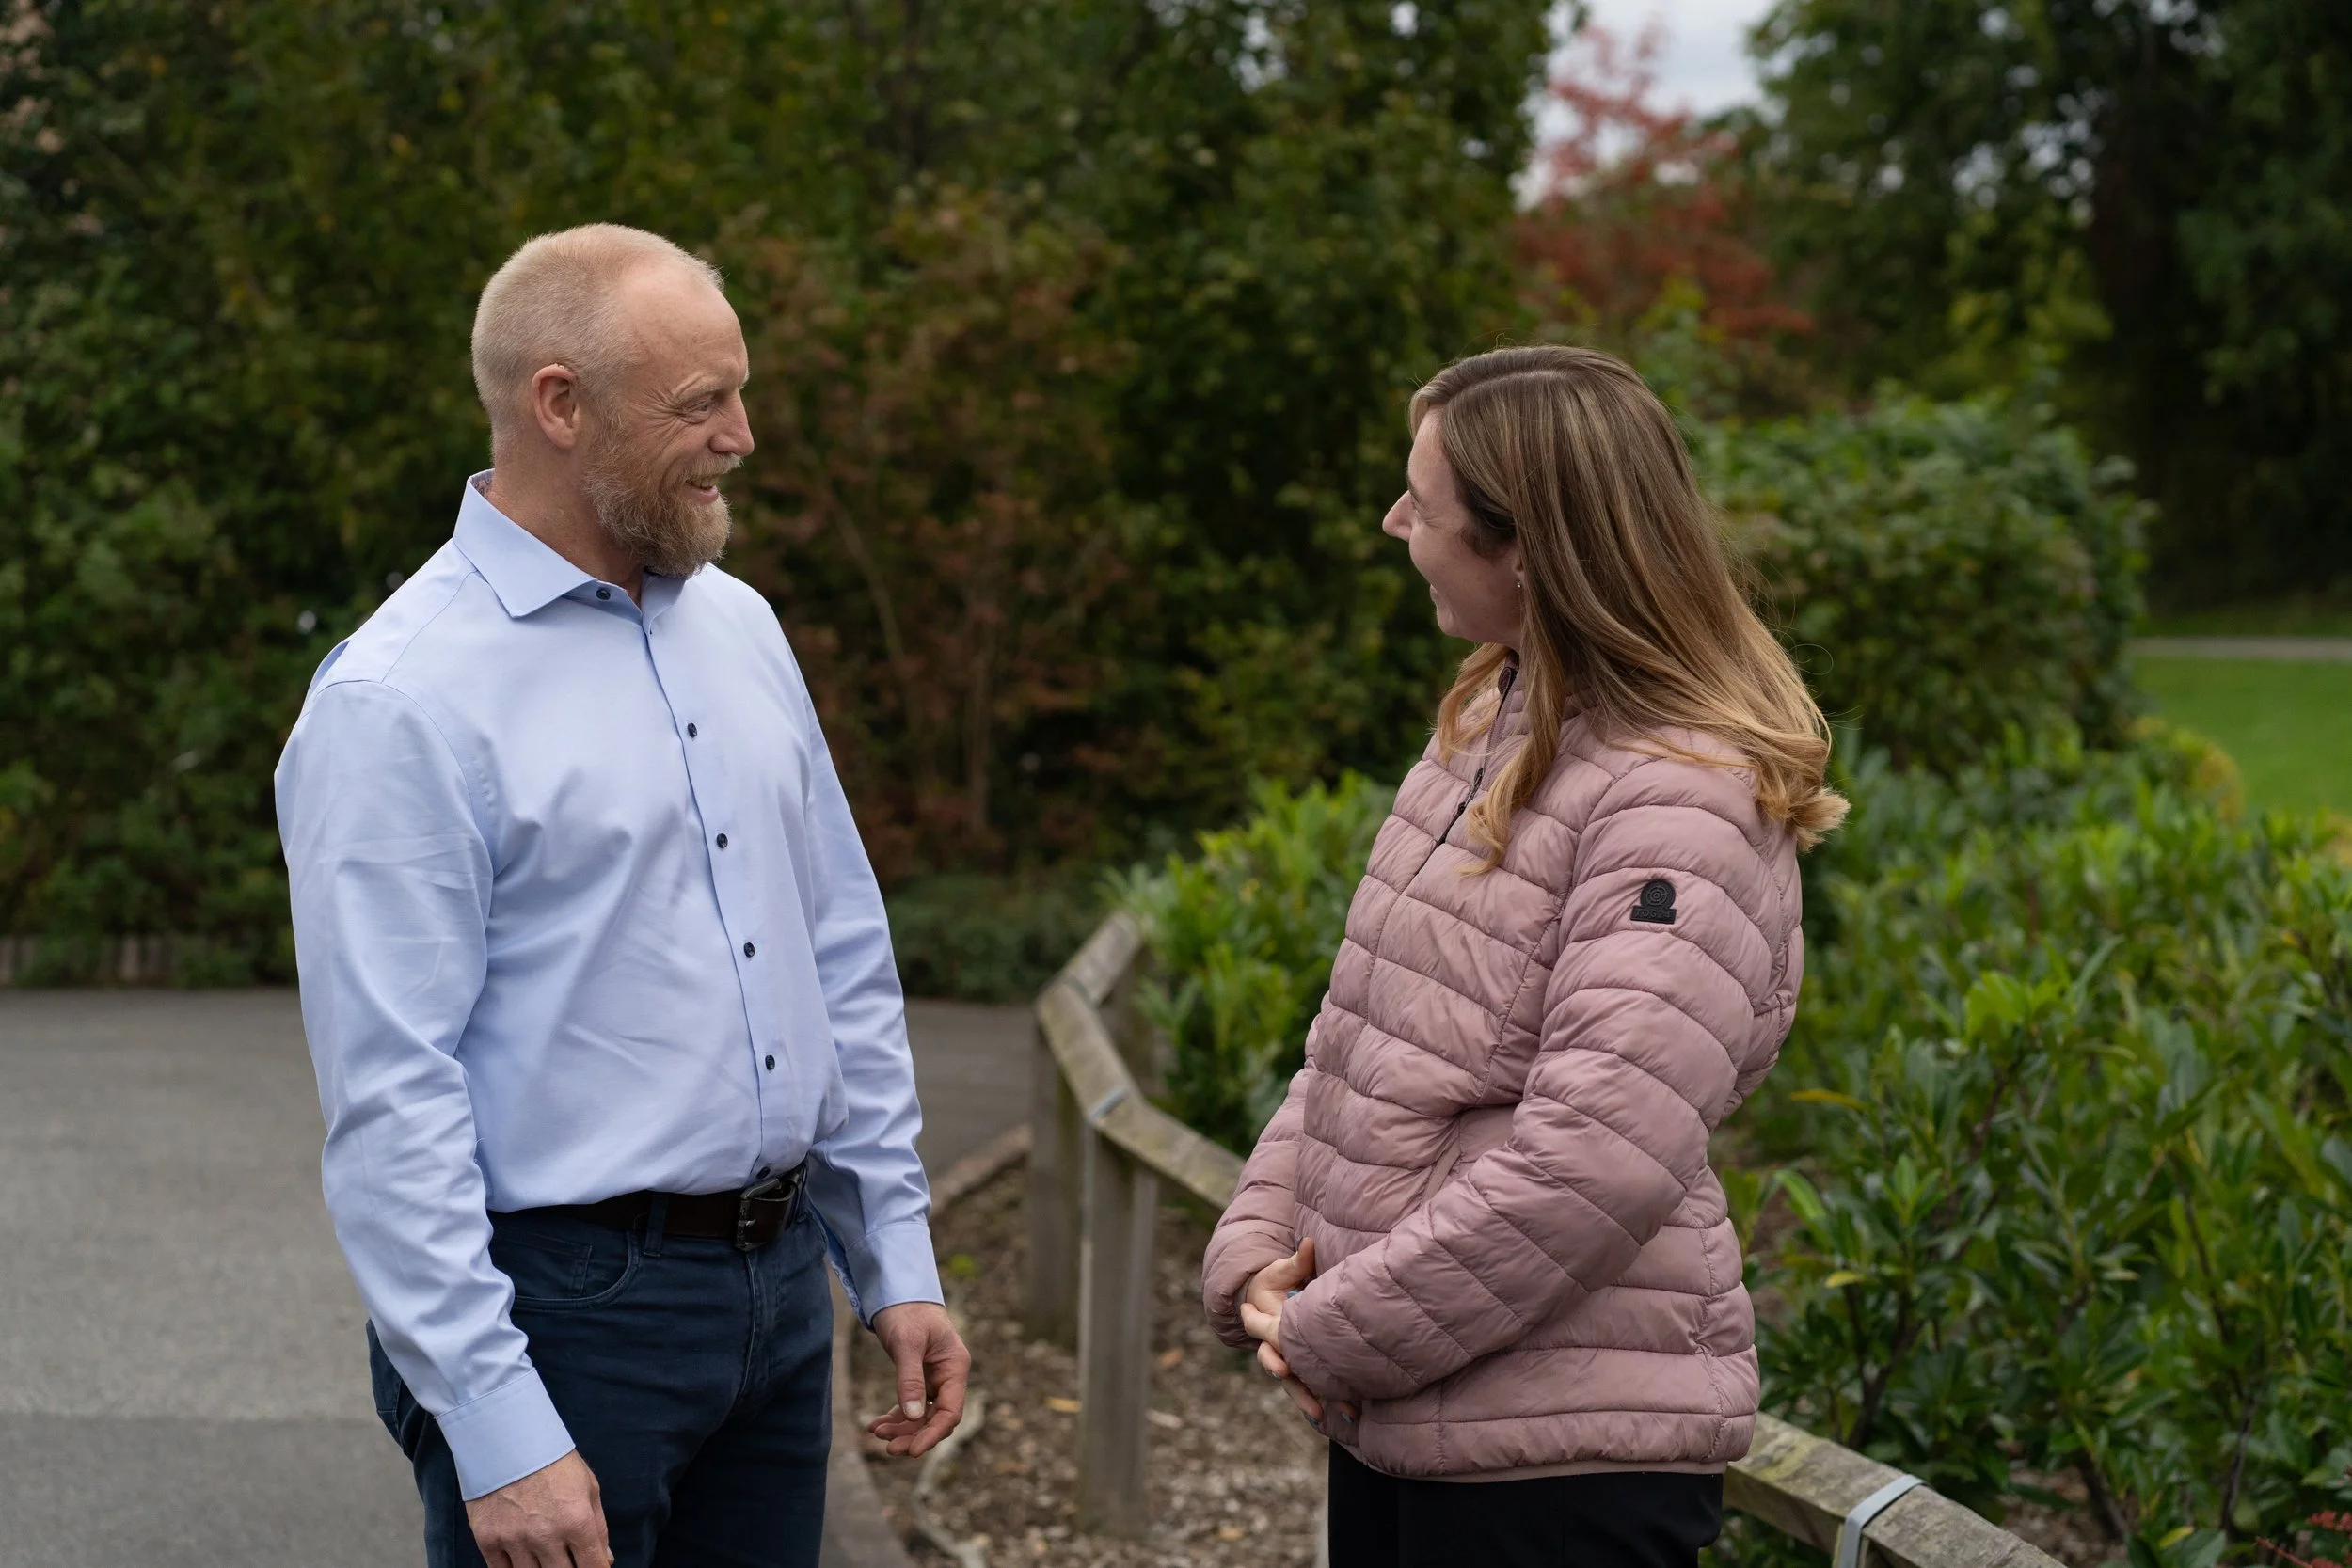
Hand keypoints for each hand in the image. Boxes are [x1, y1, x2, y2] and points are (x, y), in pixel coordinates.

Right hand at [463, 1449, 610, 1567]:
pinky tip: (524, 1562)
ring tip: (546, 1558)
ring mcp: (515, 1540)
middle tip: (568, 1560)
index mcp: (576, 1520)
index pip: (592, 1567)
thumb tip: (605, 1558)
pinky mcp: (488, 1540)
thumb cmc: (553, 1460)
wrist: (506, 1439)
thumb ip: (598, 1525)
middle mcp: (546, 1535)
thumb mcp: (588, 1486)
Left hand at [866, 1301, 970, 1457]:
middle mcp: (948, 1376)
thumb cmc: (906, 1311)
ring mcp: (934, 1378)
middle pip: (936, 1418)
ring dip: (902, 1428)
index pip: (950, 1411)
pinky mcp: (919, 1377)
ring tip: (877, 1434)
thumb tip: (912, 1417)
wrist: (897, 1290)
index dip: (933, 1434)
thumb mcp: (906, 1344)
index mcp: (955, 1367)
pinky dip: (895, 1417)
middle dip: (913, 1435)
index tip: (912, 1450)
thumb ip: (910, 1379)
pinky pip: (910, 1405)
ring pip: (922, 1415)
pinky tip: (875, 1425)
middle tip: (889, 1448)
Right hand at [1239, 1240, 1356, 1432]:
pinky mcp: (1307, 1364)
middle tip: (1314, 1406)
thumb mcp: (1282, 1270)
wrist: (1269, 1296)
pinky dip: (1329, 1400)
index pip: (1268, 1344)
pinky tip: (1349, 1415)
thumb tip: (1309, 1243)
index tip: (1283, 1367)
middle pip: (1285, 1373)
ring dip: (1313, 1401)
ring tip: (1326, 1417)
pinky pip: (1316, 1385)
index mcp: (1270, 1326)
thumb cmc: (1276, 1280)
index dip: (1274, 1357)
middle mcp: (1279, 1348)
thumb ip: (1297, 1261)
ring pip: (1300, 1385)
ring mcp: (1292, 1359)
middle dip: (1298, 1390)